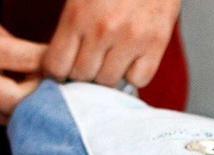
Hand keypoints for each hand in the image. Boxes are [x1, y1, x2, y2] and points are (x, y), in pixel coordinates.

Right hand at [0, 7, 44, 124]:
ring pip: (8, 117)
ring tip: (31, 92)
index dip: (53, 66)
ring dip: (25, 107)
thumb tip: (55, 69)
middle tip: (49, 87)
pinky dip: (6, 112)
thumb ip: (20, 50)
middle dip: (40, 95)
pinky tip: (8, 98)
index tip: (63, 68)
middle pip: (22, 102)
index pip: (32, 63)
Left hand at [43, 0, 180, 87]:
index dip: (58, 70)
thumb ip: (70, 22)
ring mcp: (131, 38)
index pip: (56, 66)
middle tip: (90, 60)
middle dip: (84, 72)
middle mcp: (103, 29)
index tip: (65, 67)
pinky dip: (134, 74)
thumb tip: (59, 63)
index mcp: (77, 14)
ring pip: (110, 82)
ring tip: (111, 59)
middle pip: (83, 76)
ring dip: (109, 74)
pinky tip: (133, 59)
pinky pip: (138, 80)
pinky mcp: (156, 43)